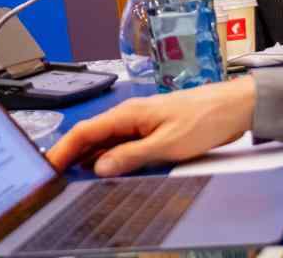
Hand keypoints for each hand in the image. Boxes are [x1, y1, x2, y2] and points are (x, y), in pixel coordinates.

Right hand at [46, 77, 254, 175]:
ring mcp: (139, 123)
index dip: (63, 149)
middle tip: (52, 174)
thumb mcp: (168, 144)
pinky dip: (106, 156)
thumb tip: (100, 167)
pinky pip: (120, 143)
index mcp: (128, 114)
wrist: (233, 107)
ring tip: (69, 175)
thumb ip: (131, 155)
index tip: (48, 165)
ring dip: (86, 156)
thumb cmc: (205, 120)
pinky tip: (102, 168)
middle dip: (69, 154)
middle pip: (90, 135)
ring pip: (104, 140)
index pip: (85, 131)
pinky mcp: (150, 130)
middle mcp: (129, 116)